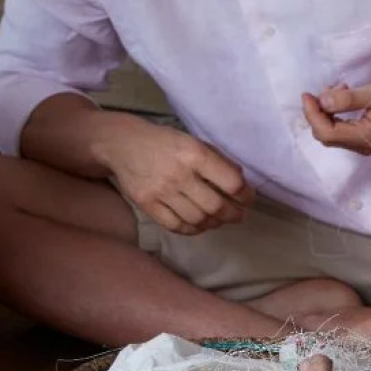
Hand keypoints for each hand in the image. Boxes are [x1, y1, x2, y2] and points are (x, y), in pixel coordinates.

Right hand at [95, 120, 252, 235]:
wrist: (122, 143)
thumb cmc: (164, 142)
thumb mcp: (193, 141)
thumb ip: (218, 160)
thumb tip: (241, 183)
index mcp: (194, 154)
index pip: (231, 183)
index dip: (246, 195)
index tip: (248, 199)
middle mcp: (178, 174)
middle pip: (216, 206)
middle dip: (233, 214)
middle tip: (237, 215)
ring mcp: (161, 191)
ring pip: (198, 219)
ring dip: (214, 223)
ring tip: (217, 219)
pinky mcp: (147, 204)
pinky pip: (175, 226)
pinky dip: (192, 229)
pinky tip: (198, 224)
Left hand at [303, 77, 370, 154]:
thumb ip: (351, 98)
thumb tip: (322, 101)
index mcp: (367, 136)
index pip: (326, 132)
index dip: (311, 114)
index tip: (308, 94)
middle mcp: (364, 145)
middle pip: (326, 134)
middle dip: (318, 112)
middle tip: (325, 89)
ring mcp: (366, 143)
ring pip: (333, 132)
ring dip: (328, 111)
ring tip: (340, 89)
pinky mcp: (369, 137)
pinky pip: (343, 129)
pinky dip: (337, 113)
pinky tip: (346, 96)